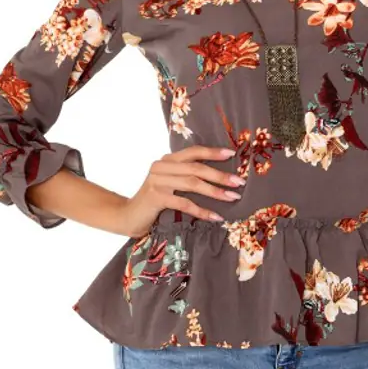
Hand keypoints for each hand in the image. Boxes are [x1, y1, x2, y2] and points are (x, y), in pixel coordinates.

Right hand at [120, 145, 244, 237]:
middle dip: (220, 175)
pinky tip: (215, 216)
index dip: (213, 152)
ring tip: (232, 197)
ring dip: (215, 191)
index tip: (232, 154)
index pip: (193, 152)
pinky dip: (202, 210)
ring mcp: (157, 181)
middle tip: (239, 182)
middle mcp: (161, 166)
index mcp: (167, 160)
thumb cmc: (155, 200)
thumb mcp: (170, 183)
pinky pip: (184, 203)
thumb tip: (218, 176)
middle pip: (196, 168)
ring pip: (192, 184)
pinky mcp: (155, 197)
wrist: (129, 216)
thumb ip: (186, 176)